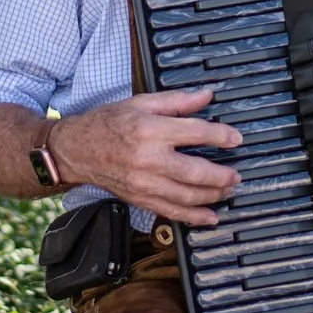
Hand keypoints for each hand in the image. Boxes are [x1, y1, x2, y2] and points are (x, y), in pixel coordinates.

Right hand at [50, 88, 244, 225]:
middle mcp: (148, 159)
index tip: (236, 138)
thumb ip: (177, 101)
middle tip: (236, 174)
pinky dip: (194, 217)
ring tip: (227, 190)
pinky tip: (210, 217)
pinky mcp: (139, 199)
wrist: (76, 149)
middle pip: (196, 171)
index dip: (221, 136)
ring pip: (187, 196)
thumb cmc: (108, 123)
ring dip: (213, 196)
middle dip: (222, 175)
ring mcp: (144, 183)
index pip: (196, 133)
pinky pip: (171, 212)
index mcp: (151, 130)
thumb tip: (207, 95)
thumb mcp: (141, 102)